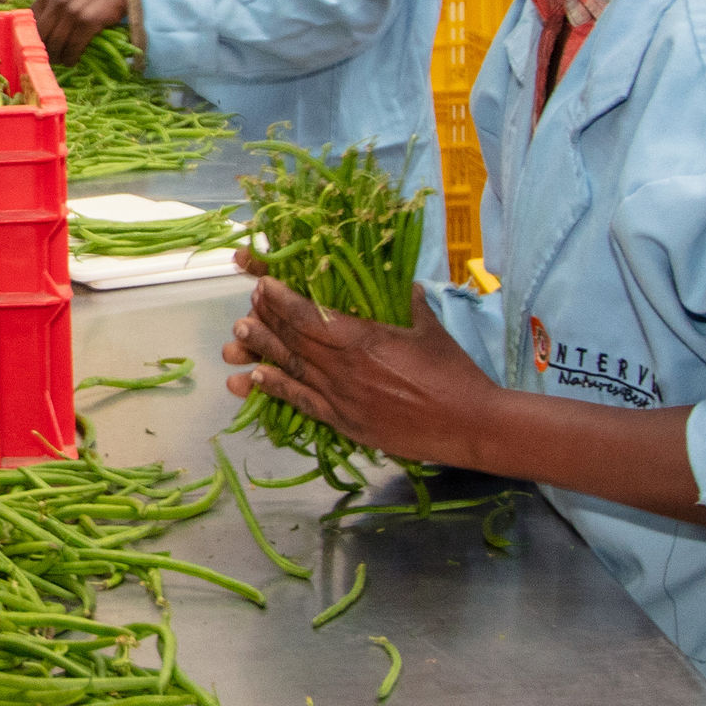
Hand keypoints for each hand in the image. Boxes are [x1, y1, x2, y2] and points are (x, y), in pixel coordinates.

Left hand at [25, 0, 132, 61]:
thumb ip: (49, 10)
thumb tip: (35, 37)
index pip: (27, 23)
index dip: (29, 40)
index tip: (35, 50)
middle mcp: (56, 1)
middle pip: (41, 36)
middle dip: (44, 52)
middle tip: (51, 59)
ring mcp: (72, 11)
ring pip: (56, 44)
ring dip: (58, 58)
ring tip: (63, 61)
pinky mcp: (87, 21)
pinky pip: (73, 47)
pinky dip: (71, 58)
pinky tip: (73, 60)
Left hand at [220, 263, 487, 468]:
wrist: (468, 424)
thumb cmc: (454, 373)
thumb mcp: (428, 328)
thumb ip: (407, 302)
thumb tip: (400, 282)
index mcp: (363, 338)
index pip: (309, 314)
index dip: (280, 298)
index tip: (261, 283)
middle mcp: (344, 367)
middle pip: (293, 339)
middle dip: (266, 319)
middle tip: (247, 304)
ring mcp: (341, 397)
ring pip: (291, 369)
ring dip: (262, 351)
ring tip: (237, 337)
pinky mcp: (344, 421)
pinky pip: (302, 403)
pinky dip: (277, 389)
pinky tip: (256, 379)